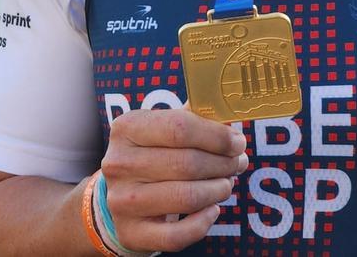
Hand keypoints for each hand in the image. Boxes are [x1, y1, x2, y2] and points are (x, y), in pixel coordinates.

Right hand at [99, 103, 247, 253]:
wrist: (121, 197)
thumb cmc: (151, 156)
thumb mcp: (161, 130)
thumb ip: (193, 120)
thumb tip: (231, 120)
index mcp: (126, 128)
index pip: (180, 128)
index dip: (217, 136)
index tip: (238, 142)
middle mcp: (119, 163)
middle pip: (187, 163)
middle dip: (223, 164)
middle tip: (237, 163)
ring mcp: (122, 200)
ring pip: (186, 197)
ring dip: (217, 190)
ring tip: (226, 184)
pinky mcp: (131, 232)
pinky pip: (177, 235)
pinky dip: (203, 222)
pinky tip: (212, 210)